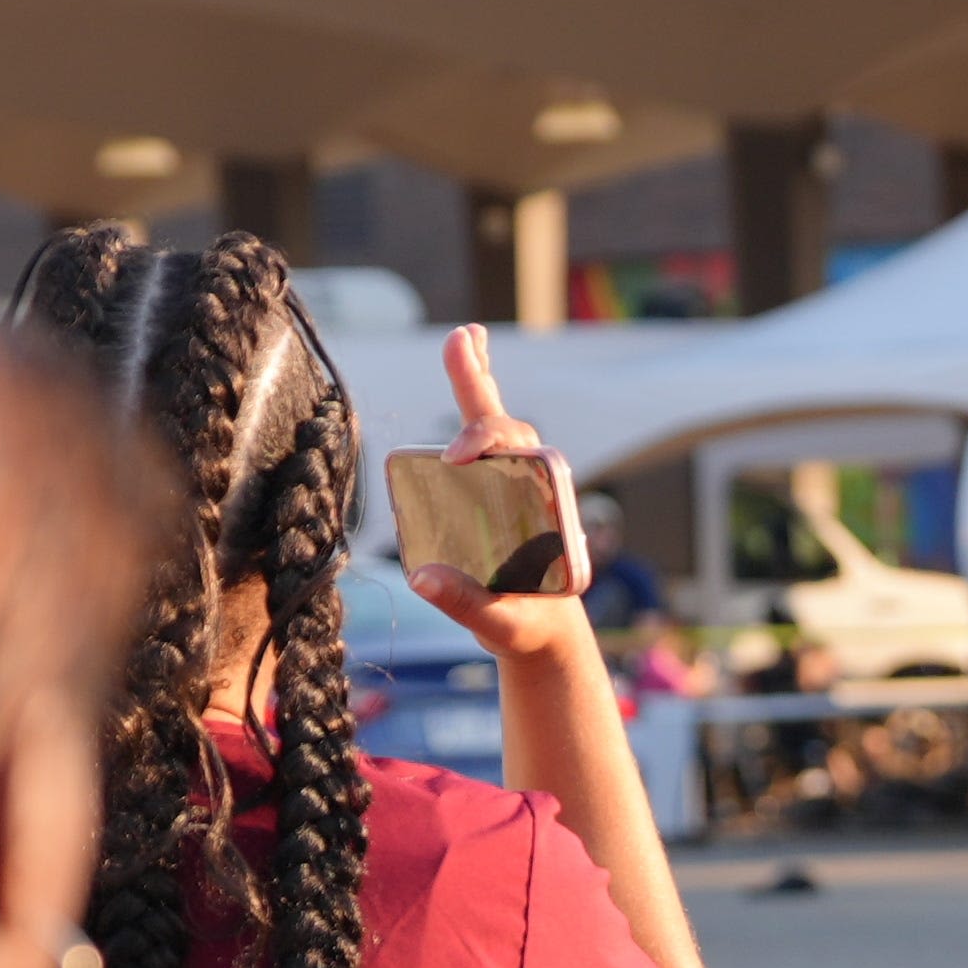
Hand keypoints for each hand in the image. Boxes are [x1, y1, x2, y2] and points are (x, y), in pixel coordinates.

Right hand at [413, 324, 599, 669]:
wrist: (541, 629)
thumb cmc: (528, 625)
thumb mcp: (503, 622)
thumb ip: (467, 604)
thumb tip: (423, 579)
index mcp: (545, 509)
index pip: (519, 457)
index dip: (488, 442)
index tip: (458, 457)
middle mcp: (531, 487)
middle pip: (505, 429)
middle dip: (480, 386)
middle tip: (462, 341)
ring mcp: (510, 483)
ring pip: (494, 423)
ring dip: (477, 377)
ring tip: (467, 338)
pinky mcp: (490, 488)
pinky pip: (482, 435)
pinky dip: (474, 389)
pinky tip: (467, 352)